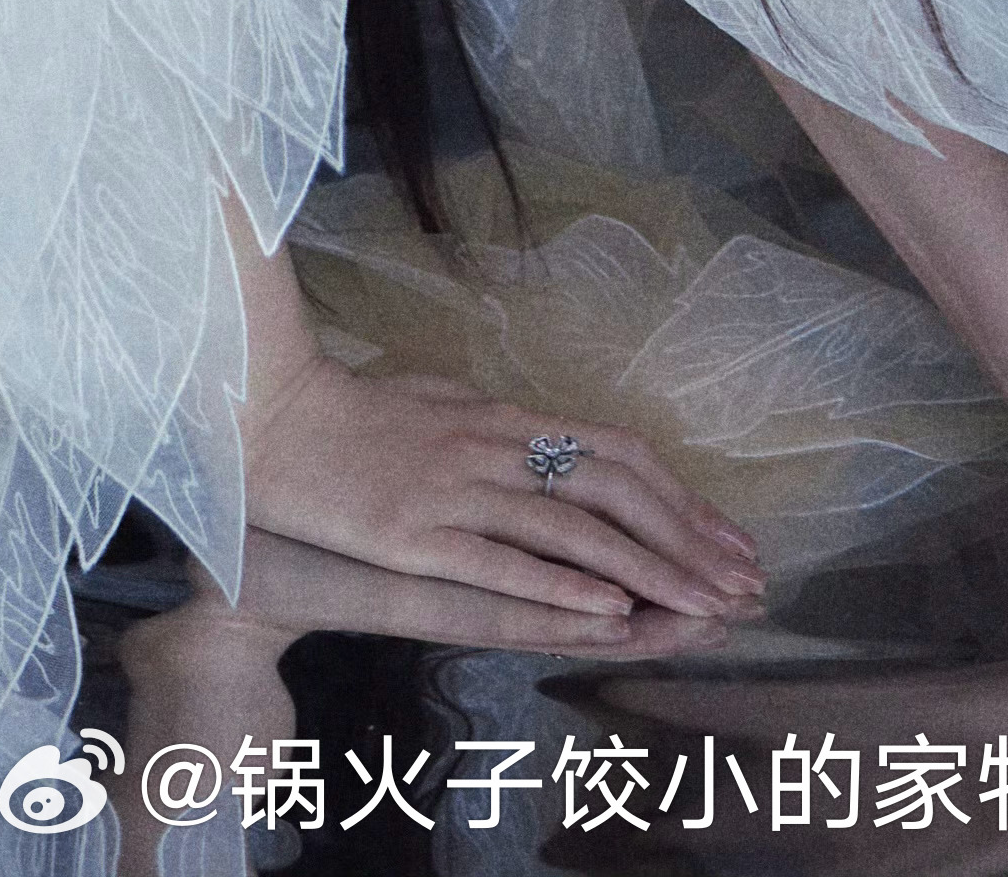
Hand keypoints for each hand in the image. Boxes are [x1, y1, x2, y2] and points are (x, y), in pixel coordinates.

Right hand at [240, 354, 765, 623]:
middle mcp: (491, 448)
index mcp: (499, 418)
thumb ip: (487, 419)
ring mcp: (455, 490)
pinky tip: (609, 607)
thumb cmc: (344, 410)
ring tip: (703, 606)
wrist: (265, 419)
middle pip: (612, 490)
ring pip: (573, 529)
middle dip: (687, 539)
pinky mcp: (414, 533)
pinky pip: (500, 560)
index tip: (729, 536)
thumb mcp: (430, 400)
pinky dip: (562, 583)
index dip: (679, 497)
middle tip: (743, 582)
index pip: (613, 453)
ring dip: (648, 569)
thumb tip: (538, 432)